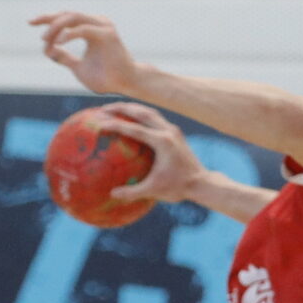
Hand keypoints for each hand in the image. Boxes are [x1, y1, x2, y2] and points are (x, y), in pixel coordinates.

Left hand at [31, 10, 143, 96]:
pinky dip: (69, 35)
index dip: (48, 18)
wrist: (126, 84)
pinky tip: (57, 43)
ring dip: (57, 27)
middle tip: (32, 23)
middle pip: (67, 14)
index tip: (31, 22)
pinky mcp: (107, 34)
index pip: (65, 18)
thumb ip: (65, 57)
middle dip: (48, 18)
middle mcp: (97, 23)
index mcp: (90, 28)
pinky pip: (83, 29)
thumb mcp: (78, 67)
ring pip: (74, 18)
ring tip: (45, 39)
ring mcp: (102, 26)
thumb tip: (49, 50)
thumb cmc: (106, 77)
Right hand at [90, 103, 207, 205]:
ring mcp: (172, 130)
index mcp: (162, 142)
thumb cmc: (178, 188)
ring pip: (149, 112)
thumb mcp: (154, 191)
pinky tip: (132, 120)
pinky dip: (142, 116)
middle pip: (141, 112)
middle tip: (103, 109)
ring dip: (132, 108)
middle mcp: (168, 131)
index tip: (100, 123)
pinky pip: (155, 119)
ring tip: (116, 109)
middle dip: (121, 108)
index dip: (116, 125)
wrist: (202, 183)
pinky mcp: (175, 133)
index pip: (134, 129)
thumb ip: (133, 193)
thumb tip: (113, 194)